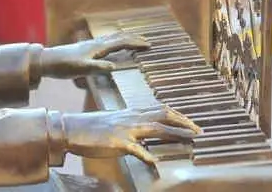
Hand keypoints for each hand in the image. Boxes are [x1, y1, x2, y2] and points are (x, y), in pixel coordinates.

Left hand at [40, 32, 149, 78]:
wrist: (46, 61)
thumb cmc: (63, 66)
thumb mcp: (81, 70)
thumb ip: (97, 68)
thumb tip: (115, 67)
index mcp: (97, 47)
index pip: (120, 43)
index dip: (135, 43)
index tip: (148, 45)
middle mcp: (95, 44)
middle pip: (118, 38)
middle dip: (133, 39)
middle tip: (147, 42)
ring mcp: (90, 45)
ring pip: (112, 39)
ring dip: (125, 40)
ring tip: (135, 42)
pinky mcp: (86, 49)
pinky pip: (106, 43)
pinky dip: (116, 43)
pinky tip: (113, 47)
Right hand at [62, 106, 201, 165]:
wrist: (72, 127)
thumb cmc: (92, 127)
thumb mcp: (115, 121)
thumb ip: (131, 124)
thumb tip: (144, 131)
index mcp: (132, 112)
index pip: (160, 109)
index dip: (178, 115)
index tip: (191, 122)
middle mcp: (132, 117)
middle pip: (164, 115)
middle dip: (183, 122)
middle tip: (199, 131)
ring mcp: (126, 129)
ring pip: (156, 128)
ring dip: (175, 134)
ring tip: (191, 140)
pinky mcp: (117, 142)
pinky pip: (136, 149)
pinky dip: (147, 156)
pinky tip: (156, 163)